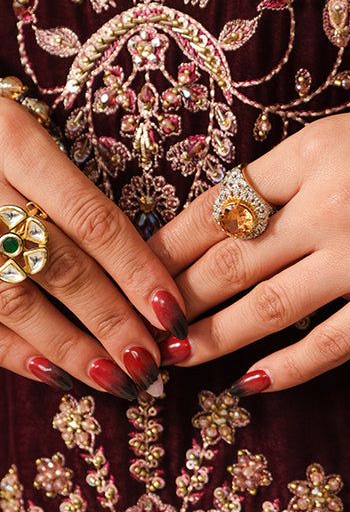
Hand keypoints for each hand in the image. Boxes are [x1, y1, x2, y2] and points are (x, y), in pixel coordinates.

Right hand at [0, 99, 188, 397]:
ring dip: (71, 347)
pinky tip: (56, 375)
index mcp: (13, 141)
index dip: (137, 270)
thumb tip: (143, 267)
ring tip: (116, 380)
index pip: (92, 218)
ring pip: (16, 300)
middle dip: (112, 321)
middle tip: (151, 361)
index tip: (171, 312)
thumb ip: (69, 188)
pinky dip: (17, 352)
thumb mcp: (22, 131)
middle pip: (59, 264)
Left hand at [149, 110, 349, 391]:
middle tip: (140, 325)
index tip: (138, 267)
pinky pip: (328, 343)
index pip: (218, 202)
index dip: (169, 242)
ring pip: (264, 306)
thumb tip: (234, 213)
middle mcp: (328, 203)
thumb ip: (299, 172)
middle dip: (174, 297)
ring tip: (173, 359)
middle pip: (227, 259)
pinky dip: (283, 369)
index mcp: (312, 151)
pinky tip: (250, 384)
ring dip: (210, 338)